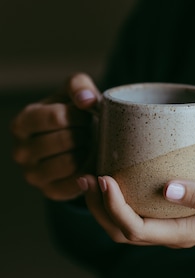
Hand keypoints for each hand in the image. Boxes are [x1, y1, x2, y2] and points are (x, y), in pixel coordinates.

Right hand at [11, 73, 101, 199]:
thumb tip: (87, 100)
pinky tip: (90, 164)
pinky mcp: (49, 191)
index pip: (57, 117)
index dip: (80, 116)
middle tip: (88, 133)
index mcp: (23, 122)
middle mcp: (21, 150)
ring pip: (69, 163)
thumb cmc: (73, 116)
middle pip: (65, 140)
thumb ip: (78, 86)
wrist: (76, 143)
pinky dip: (87, 173)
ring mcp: (33, 174)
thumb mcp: (73, 93)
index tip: (87, 117)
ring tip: (87, 146)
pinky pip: (73, 184)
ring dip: (86, 153)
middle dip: (84, 135)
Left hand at [79, 172, 194, 247]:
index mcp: (184, 233)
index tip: (103, 179)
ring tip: (91, 176)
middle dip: (100, 207)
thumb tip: (168, 188)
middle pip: (123, 229)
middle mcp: (171, 231)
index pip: (137, 229)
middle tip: (87, 177)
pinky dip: (120, 196)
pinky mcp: (171, 208)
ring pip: (126, 221)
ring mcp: (170, 221)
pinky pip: (138, 208)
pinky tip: (114, 176)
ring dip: (104, 203)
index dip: (115, 207)